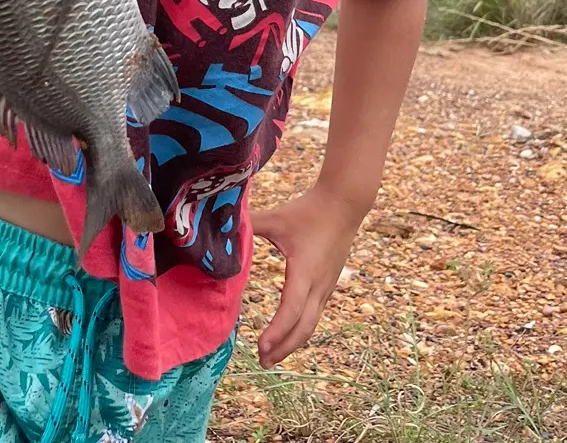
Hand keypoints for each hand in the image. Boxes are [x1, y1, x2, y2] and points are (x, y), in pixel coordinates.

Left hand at [251, 185, 365, 367]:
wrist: (343, 204)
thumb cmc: (308, 210)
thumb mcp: (277, 217)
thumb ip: (251, 225)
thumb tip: (223, 230)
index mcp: (305, 271)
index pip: (291, 310)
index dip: (276, 331)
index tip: (260, 347)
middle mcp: (318, 285)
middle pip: (303, 328)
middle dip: (283, 348)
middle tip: (262, 363)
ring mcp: (326, 287)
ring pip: (311, 324)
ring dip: (292, 343)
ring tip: (272, 357)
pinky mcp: (328, 285)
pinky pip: (314, 314)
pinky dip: (300, 330)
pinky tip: (288, 334)